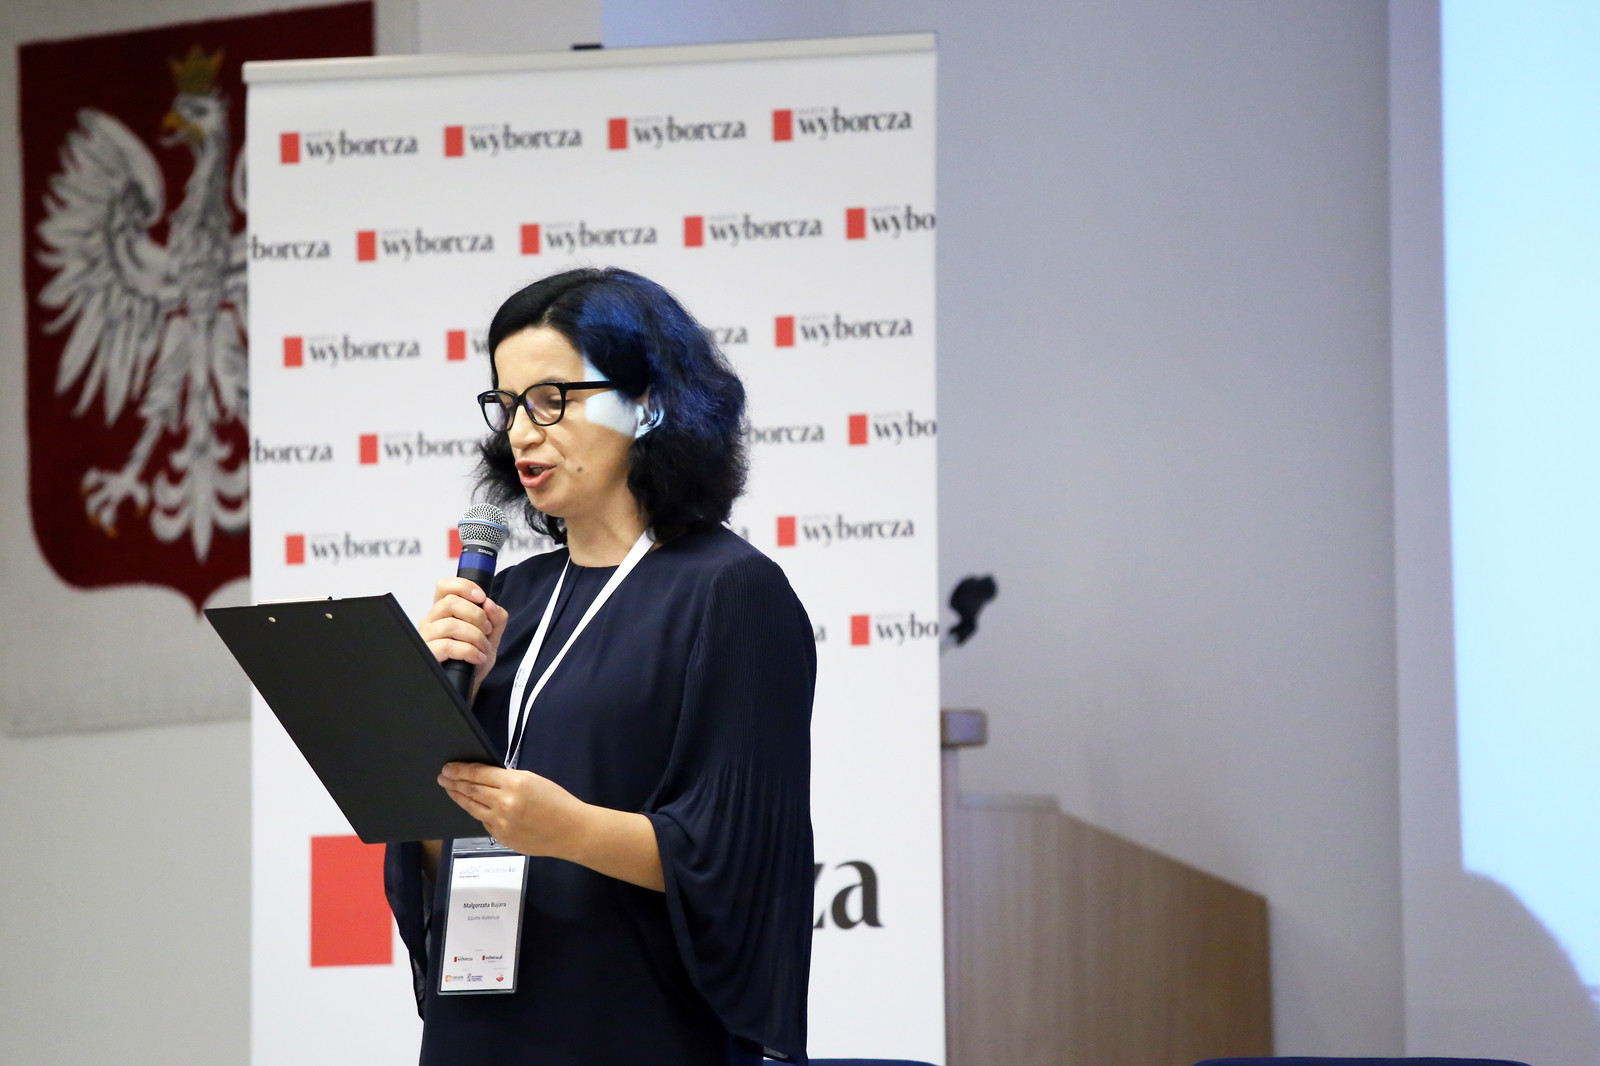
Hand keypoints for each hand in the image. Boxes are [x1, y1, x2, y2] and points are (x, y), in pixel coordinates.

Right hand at [419, 579, 508, 692]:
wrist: (470, 684)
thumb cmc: (475, 657)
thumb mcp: (491, 635)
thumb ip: (496, 617)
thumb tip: (490, 604)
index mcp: (445, 611)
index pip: (445, 586)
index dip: (464, 586)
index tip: (482, 598)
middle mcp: (432, 621)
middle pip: (450, 602)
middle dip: (476, 615)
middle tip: (487, 629)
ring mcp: (427, 637)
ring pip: (450, 624)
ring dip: (475, 636)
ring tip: (483, 648)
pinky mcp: (429, 654)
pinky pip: (448, 646)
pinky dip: (468, 651)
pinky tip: (477, 657)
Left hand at [438, 762, 585, 857]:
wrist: (570, 830)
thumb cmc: (556, 802)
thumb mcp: (533, 780)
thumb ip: (507, 779)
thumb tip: (484, 778)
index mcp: (514, 783)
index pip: (478, 774)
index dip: (460, 770)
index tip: (448, 768)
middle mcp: (504, 802)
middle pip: (470, 790)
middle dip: (454, 782)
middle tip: (442, 778)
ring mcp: (501, 822)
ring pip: (472, 807)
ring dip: (459, 797)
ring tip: (451, 790)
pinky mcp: (501, 837)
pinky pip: (484, 822)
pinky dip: (478, 813)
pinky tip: (473, 807)